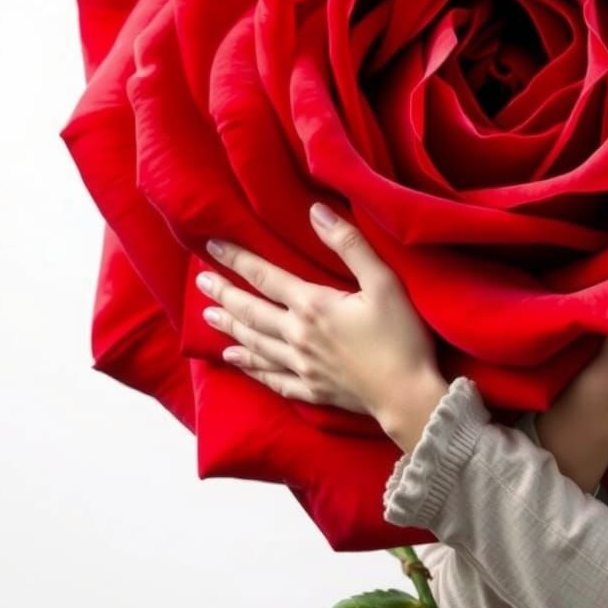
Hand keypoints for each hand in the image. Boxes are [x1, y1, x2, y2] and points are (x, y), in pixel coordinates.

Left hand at [195, 203, 445, 435]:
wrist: (407, 395)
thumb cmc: (401, 337)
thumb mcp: (383, 283)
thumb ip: (349, 245)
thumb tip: (316, 212)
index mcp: (312, 306)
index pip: (266, 277)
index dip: (238, 260)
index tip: (211, 247)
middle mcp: (297, 336)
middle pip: (252, 312)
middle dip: (224, 294)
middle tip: (200, 282)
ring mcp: (301, 367)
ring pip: (255, 344)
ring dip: (230, 328)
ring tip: (208, 317)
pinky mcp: (311, 390)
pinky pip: (272, 378)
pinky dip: (251, 368)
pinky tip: (236, 362)